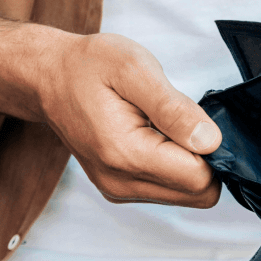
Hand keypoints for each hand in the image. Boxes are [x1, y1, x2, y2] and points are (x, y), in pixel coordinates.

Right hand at [36, 33, 222, 207]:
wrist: (49, 78)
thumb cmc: (89, 66)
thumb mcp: (135, 68)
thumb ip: (175, 109)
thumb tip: (211, 141)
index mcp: (126, 155)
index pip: (200, 178)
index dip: (210, 147)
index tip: (191, 116)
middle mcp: (121, 183)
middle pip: (198, 193)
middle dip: (202, 157)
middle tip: (178, 119)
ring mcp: (119, 190)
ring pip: (186, 194)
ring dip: (187, 160)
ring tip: (160, 123)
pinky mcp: (120, 189)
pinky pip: (168, 189)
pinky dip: (172, 164)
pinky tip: (152, 134)